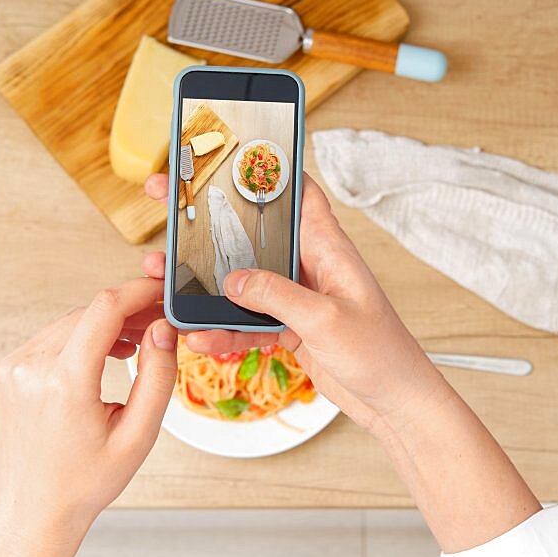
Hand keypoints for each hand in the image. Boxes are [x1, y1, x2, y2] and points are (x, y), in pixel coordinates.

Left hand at [0, 277, 177, 556]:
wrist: (34, 509)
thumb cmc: (86, 481)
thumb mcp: (139, 435)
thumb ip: (157, 376)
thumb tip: (164, 328)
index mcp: (64, 383)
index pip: (105, 309)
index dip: (139, 291)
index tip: (163, 290)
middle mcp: (31, 368)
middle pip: (90, 312)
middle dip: (129, 310)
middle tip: (161, 322)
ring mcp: (13, 367)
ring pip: (72, 321)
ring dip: (107, 324)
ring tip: (139, 342)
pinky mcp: (8, 371)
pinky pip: (54, 337)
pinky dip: (83, 337)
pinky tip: (107, 353)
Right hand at [143, 173, 449, 432]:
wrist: (394, 401)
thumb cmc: (381, 354)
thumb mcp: (327, 320)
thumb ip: (278, 296)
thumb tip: (232, 280)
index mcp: (329, 249)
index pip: (299, 193)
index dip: (267, 170)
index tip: (226, 155)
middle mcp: (311, 266)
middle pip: (256, 234)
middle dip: (213, 224)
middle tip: (171, 207)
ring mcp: (298, 297)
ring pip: (243, 279)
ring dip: (207, 282)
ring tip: (164, 278)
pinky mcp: (290, 327)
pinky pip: (248, 321)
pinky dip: (223, 328)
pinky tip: (199, 335)